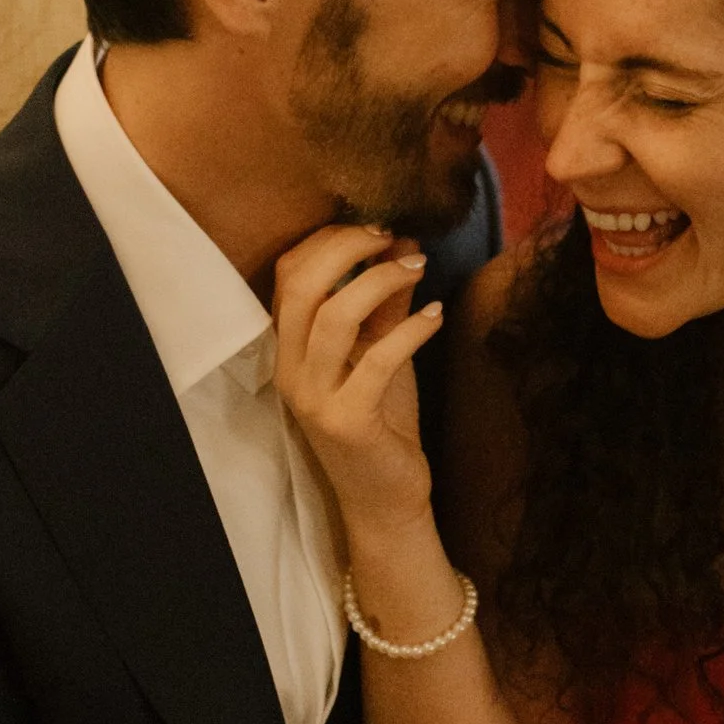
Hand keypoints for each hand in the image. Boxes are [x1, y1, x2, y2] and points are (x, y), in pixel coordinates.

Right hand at [271, 225, 440, 540]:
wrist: (386, 499)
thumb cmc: (383, 421)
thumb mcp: (381, 352)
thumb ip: (385, 303)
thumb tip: (404, 242)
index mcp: (289, 349)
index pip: (288, 274)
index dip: (329, 239)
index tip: (377, 225)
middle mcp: (291, 370)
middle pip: (302, 285)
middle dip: (349, 247)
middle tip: (394, 235)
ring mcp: (314, 398)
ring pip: (334, 317)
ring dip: (381, 280)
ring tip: (419, 267)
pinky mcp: (347, 421)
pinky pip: (376, 359)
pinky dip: (410, 329)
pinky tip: (436, 314)